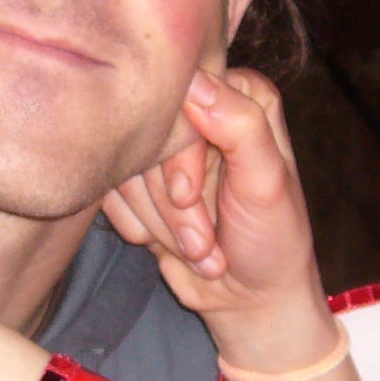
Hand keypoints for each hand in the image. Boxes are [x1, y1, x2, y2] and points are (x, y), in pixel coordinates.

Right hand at [102, 69, 333, 376]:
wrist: (248, 298)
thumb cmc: (272, 240)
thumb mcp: (267, 184)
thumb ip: (241, 127)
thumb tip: (194, 82)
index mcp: (241, 94)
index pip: (181, 96)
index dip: (178, 152)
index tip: (190, 194)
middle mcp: (202, 110)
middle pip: (146, 133)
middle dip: (170, 200)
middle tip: (203, 238)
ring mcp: (166, 146)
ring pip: (123, 165)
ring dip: (158, 220)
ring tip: (197, 246)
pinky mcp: (139, 179)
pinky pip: (108, 191)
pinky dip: (137, 226)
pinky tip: (168, 244)